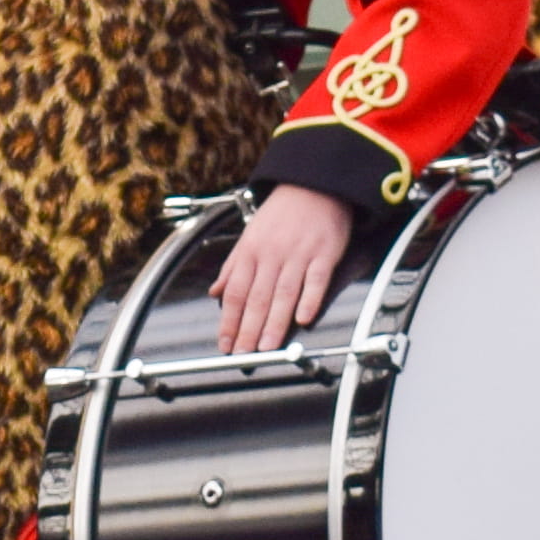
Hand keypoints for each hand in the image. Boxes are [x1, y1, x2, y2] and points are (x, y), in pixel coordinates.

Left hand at [213, 184, 353, 350]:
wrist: (314, 184)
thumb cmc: (282, 212)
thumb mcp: (250, 234)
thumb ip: (233, 266)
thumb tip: (214, 292)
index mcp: (250, 251)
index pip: (235, 292)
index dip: (228, 321)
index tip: (225, 344)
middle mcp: (271, 254)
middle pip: (257, 298)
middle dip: (248, 330)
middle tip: (243, 355)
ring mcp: (298, 254)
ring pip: (283, 294)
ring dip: (274, 324)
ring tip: (267, 348)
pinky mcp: (324, 253)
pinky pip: (316, 280)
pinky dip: (309, 300)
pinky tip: (304, 319)